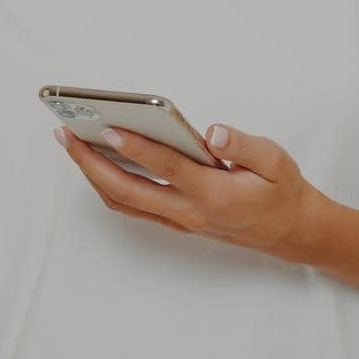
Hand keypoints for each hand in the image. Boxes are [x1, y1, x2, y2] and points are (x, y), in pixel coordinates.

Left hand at [56, 122, 317, 259]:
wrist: (292, 231)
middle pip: (128, 191)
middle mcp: (190, 211)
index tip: (110, 127)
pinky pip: (133, 205)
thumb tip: (211, 132)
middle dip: (91, 162)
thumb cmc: (282, 191)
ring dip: (94, 174)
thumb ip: (242, 145)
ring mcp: (180, 219)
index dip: (136, 147)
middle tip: (66, 134)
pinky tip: (98, 160)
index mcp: (214, 193)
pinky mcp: (177, 220)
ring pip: (124, 201)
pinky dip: (109, 183)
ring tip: (73, 143)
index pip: (167, 167)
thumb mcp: (275, 160)